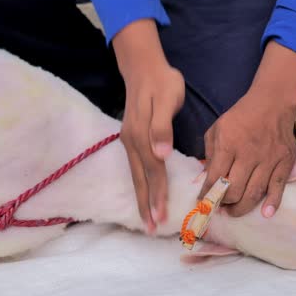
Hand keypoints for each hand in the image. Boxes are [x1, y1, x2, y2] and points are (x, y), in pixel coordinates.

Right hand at [113, 19, 184, 232]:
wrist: (144, 67)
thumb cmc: (162, 82)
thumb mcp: (167, 97)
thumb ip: (162, 126)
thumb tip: (160, 154)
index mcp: (142, 135)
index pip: (153, 170)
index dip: (157, 193)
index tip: (162, 215)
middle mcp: (132, 142)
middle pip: (141, 179)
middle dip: (146, 205)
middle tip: (152, 229)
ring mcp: (129, 141)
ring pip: (136, 176)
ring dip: (141, 199)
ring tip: (147, 220)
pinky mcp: (130, 139)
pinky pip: (135, 168)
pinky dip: (139, 185)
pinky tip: (144, 195)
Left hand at [200, 40, 295, 216]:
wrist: (272, 103)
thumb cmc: (240, 117)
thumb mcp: (216, 128)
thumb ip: (210, 153)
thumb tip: (207, 178)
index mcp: (228, 143)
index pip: (215, 177)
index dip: (206, 193)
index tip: (202, 200)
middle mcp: (249, 153)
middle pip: (234, 190)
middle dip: (223, 203)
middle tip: (218, 207)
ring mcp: (269, 159)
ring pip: (254, 192)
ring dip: (242, 208)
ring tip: (233, 212)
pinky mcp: (285, 161)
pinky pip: (278, 187)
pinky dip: (272, 202)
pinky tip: (265, 214)